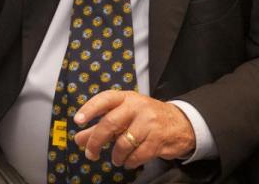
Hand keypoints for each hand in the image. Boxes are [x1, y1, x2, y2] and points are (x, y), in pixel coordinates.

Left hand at [72, 90, 195, 168]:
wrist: (180, 123)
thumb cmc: (146, 118)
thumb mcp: (124, 117)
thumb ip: (100, 127)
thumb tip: (78, 139)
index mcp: (127, 98)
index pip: (105, 99)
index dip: (90, 109)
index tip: (78, 121)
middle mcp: (138, 106)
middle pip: (110, 123)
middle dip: (96, 141)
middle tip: (91, 153)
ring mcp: (149, 122)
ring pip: (123, 142)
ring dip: (116, 155)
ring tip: (116, 159)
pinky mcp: (158, 138)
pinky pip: (137, 155)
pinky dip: (130, 161)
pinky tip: (129, 161)